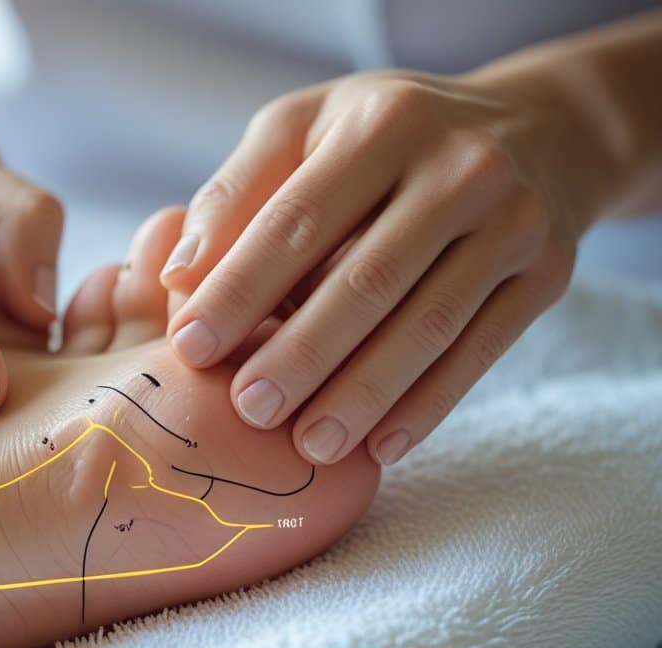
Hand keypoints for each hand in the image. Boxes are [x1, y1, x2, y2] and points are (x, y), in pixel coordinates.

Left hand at [161, 70, 606, 465]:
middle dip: (301, 354)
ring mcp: (512, 223)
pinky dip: (428, 405)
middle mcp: (459, 168)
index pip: (298, 218)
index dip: (239, 288)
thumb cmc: (383, 138)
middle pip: (367, 279)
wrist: (535, 131)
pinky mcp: (546, 275)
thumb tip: (178, 279)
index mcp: (383, 122)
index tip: (188, 348)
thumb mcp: (306, 131)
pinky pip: (480, 351)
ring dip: (363, 394)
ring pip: (427, 325)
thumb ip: (238, 194)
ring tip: (308, 446)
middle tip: (247, 411)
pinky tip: (381, 448)